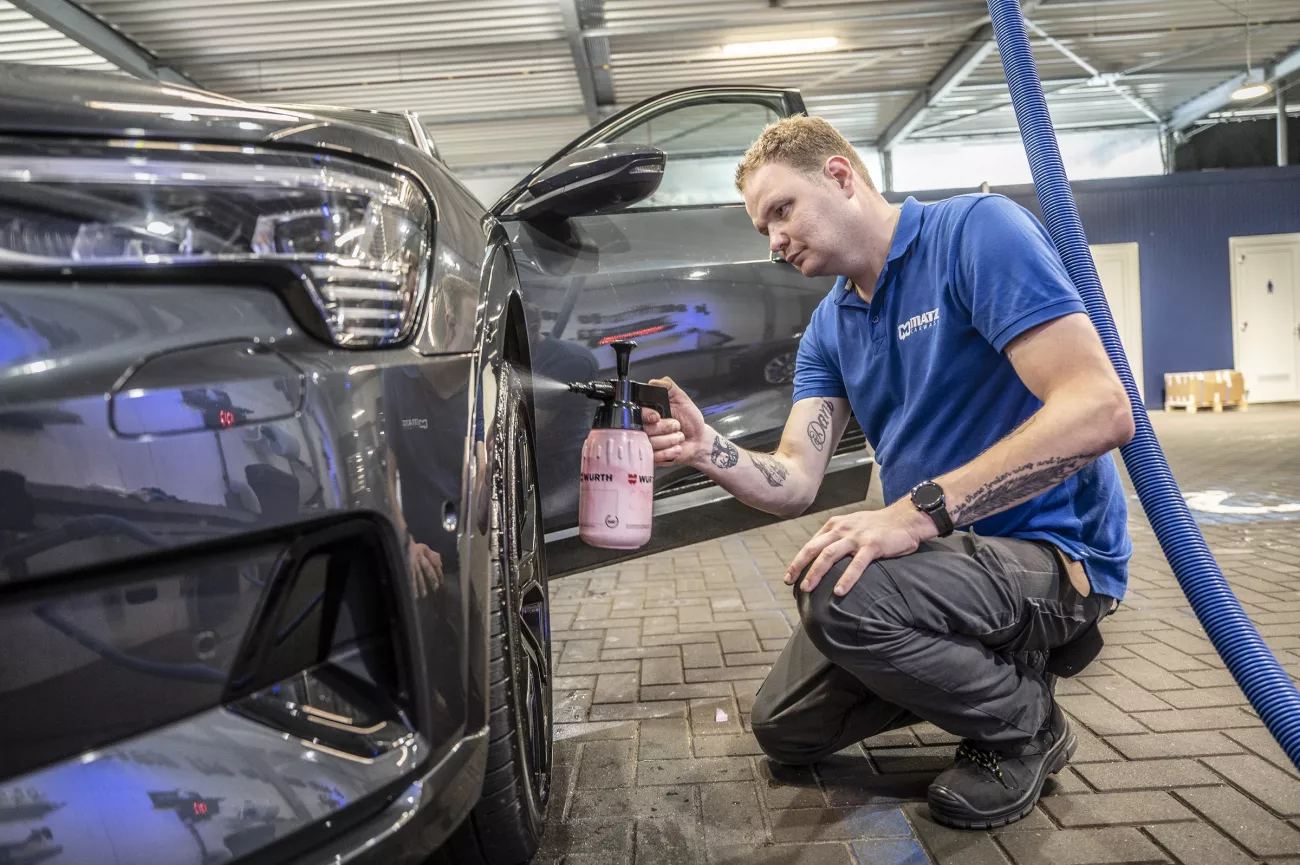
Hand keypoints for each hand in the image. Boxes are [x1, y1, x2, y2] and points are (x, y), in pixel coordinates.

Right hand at [408, 538, 443, 596]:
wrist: (398, 541)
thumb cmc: (412, 546)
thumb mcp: (424, 548)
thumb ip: (433, 555)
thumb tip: (441, 565)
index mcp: (423, 551)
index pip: (434, 562)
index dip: (438, 571)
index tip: (441, 581)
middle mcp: (418, 556)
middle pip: (427, 568)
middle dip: (432, 578)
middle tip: (436, 588)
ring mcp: (411, 562)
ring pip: (417, 574)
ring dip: (420, 585)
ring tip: (423, 595)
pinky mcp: (404, 566)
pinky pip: (408, 576)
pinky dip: (411, 585)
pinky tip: (412, 593)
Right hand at [642, 376, 706, 466]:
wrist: (699, 440)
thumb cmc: (690, 420)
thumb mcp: (682, 399)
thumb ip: (669, 387)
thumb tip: (653, 382)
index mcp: (649, 412)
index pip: (638, 412)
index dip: (647, 415)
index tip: (657, 416)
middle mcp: (645, 427)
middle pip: (644, 429)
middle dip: (664, 428)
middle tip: (677, 426)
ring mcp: (648, 443)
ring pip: (651, 443)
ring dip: (670, 440)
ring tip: (679, 437)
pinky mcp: (652, 457)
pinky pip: (655, 456)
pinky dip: (670, 452)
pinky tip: (677, 448)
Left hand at [784, 502, 933, 595]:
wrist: (906, 518)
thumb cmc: (879, 527)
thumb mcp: (853, 527)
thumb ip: (838, 539)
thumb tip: (822, 560)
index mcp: (835, 525)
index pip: (811, 544)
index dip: (798, 561)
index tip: (789, 576)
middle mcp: (842, 529)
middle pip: (814, 548)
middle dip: (799, 566)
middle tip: (789, 582)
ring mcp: (857, 537)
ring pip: (829, 554)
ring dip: (816, 572)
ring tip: (807, 588)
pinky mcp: (873, 545)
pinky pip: (857, 564)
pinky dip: (847, 578)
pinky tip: (839, 592)